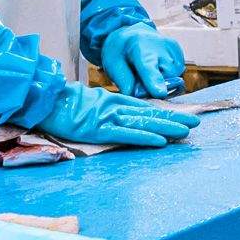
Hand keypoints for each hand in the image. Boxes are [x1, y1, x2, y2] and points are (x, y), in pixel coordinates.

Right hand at [36, 83, 198, 148]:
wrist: (42, 97)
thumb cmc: (61, 102)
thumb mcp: (88, 101)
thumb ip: (104, 107)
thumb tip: (117, 114)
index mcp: (112, 100)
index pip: (144, 107)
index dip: (164, 112)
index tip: (181, 115)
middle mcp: (115, 107)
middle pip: (150, 114)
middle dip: (174, 118)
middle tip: (196, 122)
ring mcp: (108, 118)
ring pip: (143, 123)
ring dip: (166, 127)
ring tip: (186, 131)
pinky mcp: (99, 129)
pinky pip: (126, 134)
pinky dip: (145, 137)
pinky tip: (161, 141)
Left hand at [103, 23, 185, 97]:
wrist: (132, 34)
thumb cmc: (121, 50)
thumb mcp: (112, 64)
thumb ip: (125, 81)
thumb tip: (138, 95)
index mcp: (138, 47)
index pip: (148, 67)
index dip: (154, 81)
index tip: (160, 93)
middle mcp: (160, 46)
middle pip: (164, 77)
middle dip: (153, 85)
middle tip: (139, 80)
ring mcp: (172, 48)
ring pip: (173, 77)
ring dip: (161, 80)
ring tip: (149, 70)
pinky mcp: (179, 52)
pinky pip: (177, 73)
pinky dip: (167, 75)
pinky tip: (157, 67)